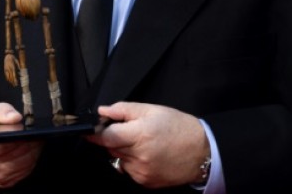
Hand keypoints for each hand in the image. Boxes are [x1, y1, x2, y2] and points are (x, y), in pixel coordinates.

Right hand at [0, 103, 43, 188]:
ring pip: (23, 162)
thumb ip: (0, 112)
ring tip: (34, 136)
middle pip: (13, 154)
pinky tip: (31, 147)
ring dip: (32, 149)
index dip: (10, 135)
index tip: (20, 126)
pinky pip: (26, 169)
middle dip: (25, 140)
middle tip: (32, 129)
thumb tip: (16, 117)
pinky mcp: (7, 181)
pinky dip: (31, 157)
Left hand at [87, 102, 209, 188]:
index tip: (89, 130)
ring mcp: (141, 171)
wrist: (202, 152)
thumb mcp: (153, 110)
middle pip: (110, 147)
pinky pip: (128, 170)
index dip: (94, 133)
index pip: (105, 137)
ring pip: (118, 159)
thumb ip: (124, 110)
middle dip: (114, 138)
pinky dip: (132, 162)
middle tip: (129, 131)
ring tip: (143, 143)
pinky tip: (147, 155)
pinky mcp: (145, 182)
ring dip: (123, 151)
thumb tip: (103, 111)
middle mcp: (139, 156)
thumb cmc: (179, 127)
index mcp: (140, 134)